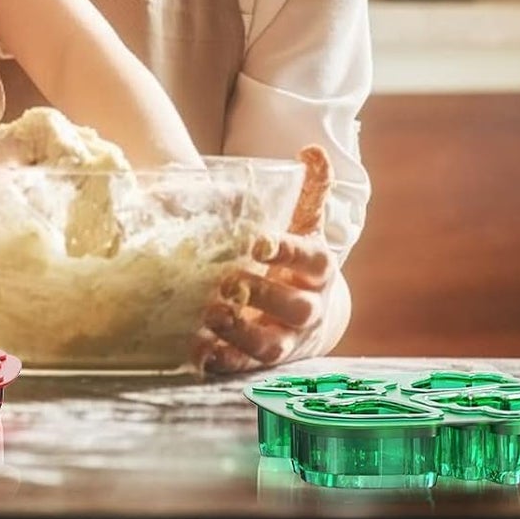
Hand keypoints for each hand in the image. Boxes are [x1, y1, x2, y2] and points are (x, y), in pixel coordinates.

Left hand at [191, 145, 336, 374]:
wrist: (313, 312)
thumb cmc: (302, 259)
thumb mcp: (307, 223)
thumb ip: (310, 190)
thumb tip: (310, 150)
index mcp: (320, 270)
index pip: (310, 260)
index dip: (287, 252)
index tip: (258, 242)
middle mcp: (309, 308)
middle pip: (296, 308)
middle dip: (263, 295)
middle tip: (227, 279)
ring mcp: (288, 340)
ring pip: (271, 345)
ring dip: (241, 334)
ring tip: (212, 315)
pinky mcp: (266, 363)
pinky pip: (246, 368)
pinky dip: (223, 362)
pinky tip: (199, 351)